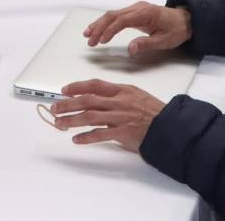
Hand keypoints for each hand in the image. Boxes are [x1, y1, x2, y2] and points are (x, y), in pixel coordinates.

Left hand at [49, 80, 165, 150]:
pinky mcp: (122, 132)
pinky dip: (86, 137)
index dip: (77, 86)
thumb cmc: (154, 111)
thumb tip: (101, 99)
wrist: (169, 126)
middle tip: (55, 108)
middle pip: (87, 100)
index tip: (64, 90)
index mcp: (122, 90)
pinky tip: (76, 139)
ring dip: (71, 120)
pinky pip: (100, 134)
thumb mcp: (136, 95)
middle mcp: (118, 101)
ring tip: (59, 123)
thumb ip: (118, 95)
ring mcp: (119, 117)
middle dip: (68, 103)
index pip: (95, 85)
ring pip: (89, 116)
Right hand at [82, 1, 191, 54]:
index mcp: (145, 13)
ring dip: (99, 24)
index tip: (101, 41)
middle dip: (99, 27)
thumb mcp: (164, 41)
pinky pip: (116, 16)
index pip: (122, 20)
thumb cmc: (176, 31)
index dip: (110, 30)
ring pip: (112, 14)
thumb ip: (146, 44)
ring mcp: (135, 8)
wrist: (186, 20)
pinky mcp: (134, 12)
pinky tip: (97, 29)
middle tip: (90, 41)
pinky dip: (105, 22)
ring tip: (88, 34)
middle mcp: (138, 7)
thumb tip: (130, 50)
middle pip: (113, 15)